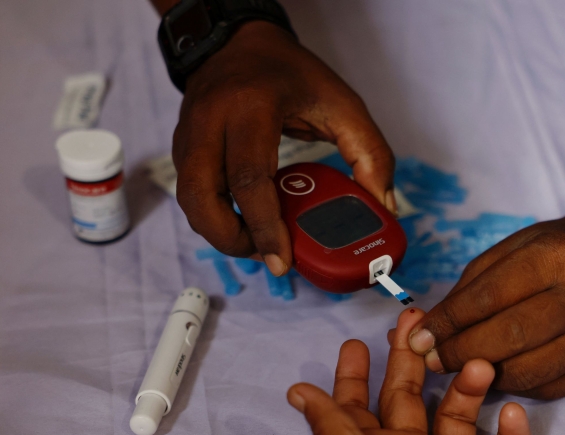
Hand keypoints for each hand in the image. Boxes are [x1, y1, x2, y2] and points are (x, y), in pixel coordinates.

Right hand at [173, 21, 394, 275]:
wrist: (239, 42)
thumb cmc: (292, 74)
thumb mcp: (343, 104)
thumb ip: (371, 154)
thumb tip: (383, 206)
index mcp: (251, 107)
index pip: (249, 178)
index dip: (265, 227)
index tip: (283, 261)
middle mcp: (211, 119)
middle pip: (202, 197)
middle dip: (233, 239)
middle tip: (268, 256)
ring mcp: (189, 132)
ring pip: (189, 201)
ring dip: (221, 233)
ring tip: (259, 243)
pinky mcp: (181, 145)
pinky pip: (190, 193)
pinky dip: (214, 217)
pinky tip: (245, 223)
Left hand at [407, 213, 564, 398]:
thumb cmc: (549, 256)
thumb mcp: (507, 252)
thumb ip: (465, 293)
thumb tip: (420, 334)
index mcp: (556, 257)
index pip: (490, 297)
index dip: (449, 322)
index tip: (419, 339)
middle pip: (509, 337)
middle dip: (461, 353)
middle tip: (433, 360)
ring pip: (526, 372)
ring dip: (483, 376)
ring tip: (460, 368)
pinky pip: (544, 387)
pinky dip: (512, 385)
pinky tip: (498, 372)